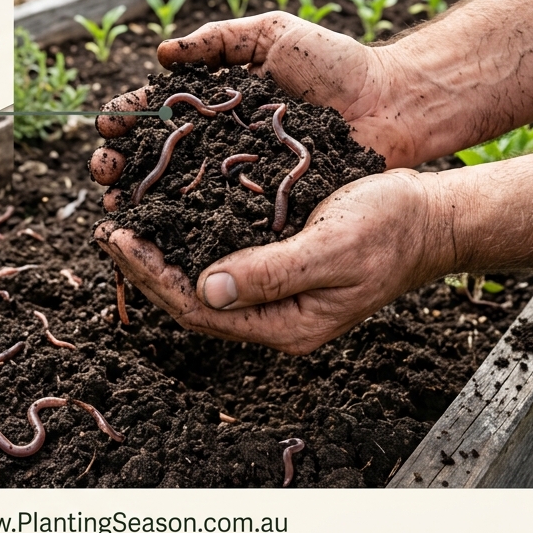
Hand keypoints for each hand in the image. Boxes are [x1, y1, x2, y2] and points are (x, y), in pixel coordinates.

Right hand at [89, 12, 411, 210]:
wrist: (391, 103)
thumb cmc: (335, 64)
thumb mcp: (274, 34)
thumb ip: (219, 39)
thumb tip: (161, 54)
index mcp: (220, 103)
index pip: (160, 112)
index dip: (130, 120)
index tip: (106, 125)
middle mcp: (223, 142)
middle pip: (158, 156)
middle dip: (122, 162)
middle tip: (103, 169)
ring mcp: (242, 176)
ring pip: (179, 191)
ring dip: (141, 196)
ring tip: (116, 202)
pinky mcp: (265, 205)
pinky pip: (219, 217)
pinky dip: (185, 225)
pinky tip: (159, 229)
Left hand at [96, 168, 443, 354]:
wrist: (429, 216)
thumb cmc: (388, 230)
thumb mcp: (330, 251)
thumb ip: (270, 273)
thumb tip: (204, 289)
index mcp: (284, 324)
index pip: (197, 310)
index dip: (150, 276)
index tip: (116, 237)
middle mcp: (272, 312)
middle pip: (190, 298)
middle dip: (143, 265)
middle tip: (104, 227)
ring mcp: (274, 288)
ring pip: (201, 276)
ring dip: (160, 250)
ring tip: (123, 216)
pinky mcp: (277, 258)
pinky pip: (220, 252)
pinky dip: (188, 232)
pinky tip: (168, 207)